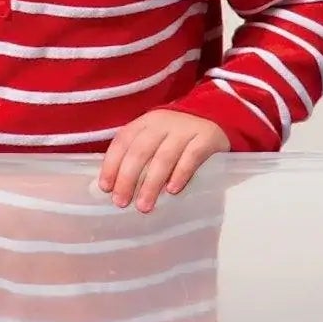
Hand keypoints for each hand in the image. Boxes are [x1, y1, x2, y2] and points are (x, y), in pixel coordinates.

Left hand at [98, 111, 228, 212]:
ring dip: (151, 183)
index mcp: (144, 122)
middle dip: (127, 178)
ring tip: (144, 205)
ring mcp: (184, 129)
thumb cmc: (177, 136)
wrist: (217, 115)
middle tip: (121, 202)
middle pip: (140, 151)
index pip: (122, 141)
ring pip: (163, 157)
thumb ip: (138, 154)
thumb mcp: (155, 137)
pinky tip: (172, 191)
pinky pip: (191, 156)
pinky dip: (180, 174)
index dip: (112, 164)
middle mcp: (162, 123)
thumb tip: (116, 187)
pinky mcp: (207, 137)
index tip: (106, 188)